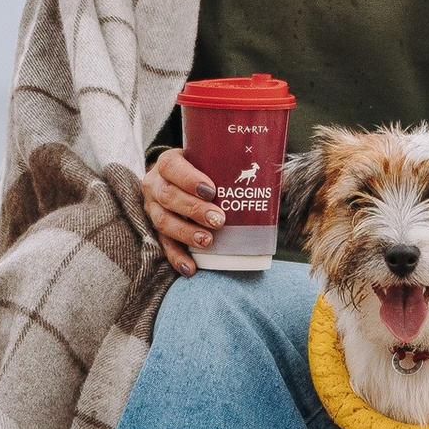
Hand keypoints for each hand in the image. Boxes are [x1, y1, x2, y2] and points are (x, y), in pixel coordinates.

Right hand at [145, 146, 223, 272]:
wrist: (173, 179)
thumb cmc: (199, 170)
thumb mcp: (206, 160)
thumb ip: (231, 166)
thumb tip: (275, 180)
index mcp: (167, 163)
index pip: (172, 167)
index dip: (189, 179)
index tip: (211, 190)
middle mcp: (155, 185)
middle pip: (169, 196)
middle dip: (194, 209)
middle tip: (218, 219)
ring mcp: (152, 208)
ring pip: (163, 221)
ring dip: (186, 233)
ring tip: (207, 241)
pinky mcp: (155, 229)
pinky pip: (163, 244)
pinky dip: (177, 257)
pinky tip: (190, 268)